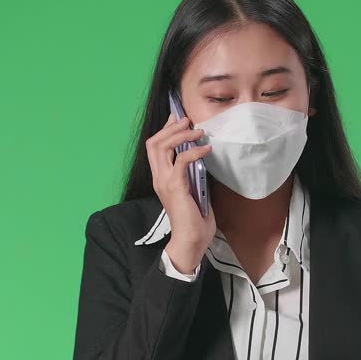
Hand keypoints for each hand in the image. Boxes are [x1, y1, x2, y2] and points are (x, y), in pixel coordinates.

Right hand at [146, 111, 214, 272]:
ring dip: (181, 135)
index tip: (178, 119)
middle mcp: (158, 178)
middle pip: (154, 143)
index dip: (165, 130)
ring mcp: (164, 182)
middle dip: (171, 128)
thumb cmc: (195, 219)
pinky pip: (181, 161)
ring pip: (163, 147)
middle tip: (187, 121)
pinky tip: (206, 149)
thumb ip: (193, 173)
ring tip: (197, 131)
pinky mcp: (175, 187)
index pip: (154, 148)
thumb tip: (201, 157)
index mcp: (160, 178)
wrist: (191, 240)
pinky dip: (194, 151)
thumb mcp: (194, 190)